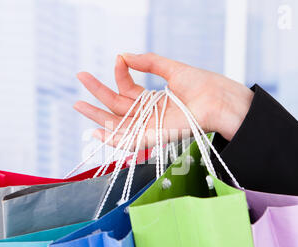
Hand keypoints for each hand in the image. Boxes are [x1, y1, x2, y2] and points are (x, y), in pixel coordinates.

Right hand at [73, 53, 253, 148]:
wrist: (219, 100)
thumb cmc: (202, 85)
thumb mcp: (172, 68)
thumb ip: (148, 62)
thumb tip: (123, 55)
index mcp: (154, 101)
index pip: (128, 90)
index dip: (120, 75)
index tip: (118, 59)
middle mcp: (149, 115)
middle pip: (117, 107)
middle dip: (98, 94)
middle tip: (80, 78)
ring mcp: (150, 127)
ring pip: (117, 124)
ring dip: (96, 116)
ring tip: (78, 103)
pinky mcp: (154, 137)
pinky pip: (129, 142)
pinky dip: (111, 139)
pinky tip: (95, 131)